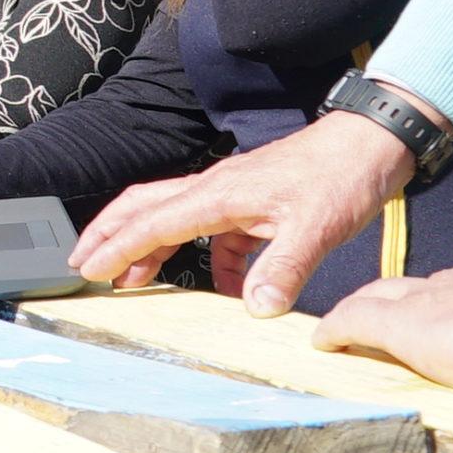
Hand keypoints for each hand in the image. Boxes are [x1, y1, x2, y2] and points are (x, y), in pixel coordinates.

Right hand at [71, 109, 413, 315]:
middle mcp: (215, 189)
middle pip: (143, 208)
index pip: (152, 224)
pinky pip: (212, 230)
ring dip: (145, 244)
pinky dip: (203, 256)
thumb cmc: (341, 177)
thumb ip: (283, 269)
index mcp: (218, 195)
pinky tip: (219, 284)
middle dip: (108, 235)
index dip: (117, 248)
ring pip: (170, 215)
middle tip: (82, 263)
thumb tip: (255, 308)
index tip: (88, 270)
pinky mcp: (252, 201)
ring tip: (130, 277)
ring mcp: (232, 193)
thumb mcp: (316, 228)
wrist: (370, 143)